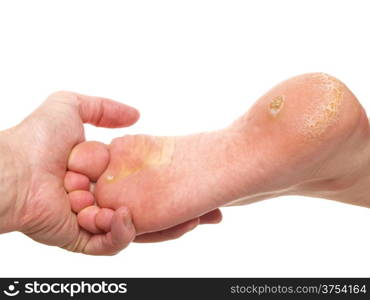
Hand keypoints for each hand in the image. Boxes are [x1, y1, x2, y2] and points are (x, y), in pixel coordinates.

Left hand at [0, 91, 140, 254]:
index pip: (118, 173)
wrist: (16, 172)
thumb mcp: (69, 105)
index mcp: (85, 168)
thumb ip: (103, 108)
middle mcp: (84, 192)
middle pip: (122, 197)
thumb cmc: (37, 140)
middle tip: (140, 187)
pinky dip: (120, 233)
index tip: (143, 164)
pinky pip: (108, 244)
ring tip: (120, 204)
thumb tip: (134, 115)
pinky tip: (120, 216)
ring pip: (118, 222)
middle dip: (132, 193)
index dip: (130, 169)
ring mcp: (82, 216)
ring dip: (125, 214)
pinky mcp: (78, 238)